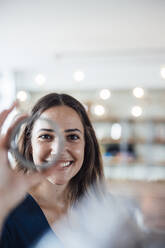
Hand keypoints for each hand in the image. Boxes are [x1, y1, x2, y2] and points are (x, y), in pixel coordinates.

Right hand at [0, 103, 42, 223]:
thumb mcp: (29, 180)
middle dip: (6, 115)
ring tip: (12, 104)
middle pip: (2, 128)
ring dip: (4, 116)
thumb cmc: (9, 194)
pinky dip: (2, 121)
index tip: (25, 116)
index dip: (14, 124)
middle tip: (15, 103)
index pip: (8, 135)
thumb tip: (58, 166)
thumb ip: (42, 173)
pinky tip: (7, 112)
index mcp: (4, 155)